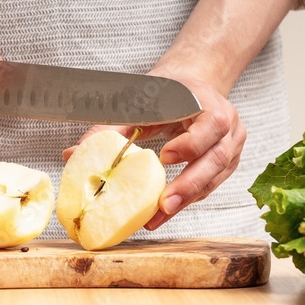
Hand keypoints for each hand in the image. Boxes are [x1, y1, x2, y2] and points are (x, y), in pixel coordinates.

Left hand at [62, 73, 244, 230]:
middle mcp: (229, 127)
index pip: (211, 124)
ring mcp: (232, 147)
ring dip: (185, 199)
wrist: (191, 87)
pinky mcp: (226, 165)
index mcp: (211, 104)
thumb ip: (109, 127)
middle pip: (215, 158)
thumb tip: (71, 155)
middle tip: (163, 204)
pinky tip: (163, 212)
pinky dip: (186, 200)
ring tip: (157, 217)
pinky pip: (209, 186)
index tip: (164, 157)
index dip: (190, 143)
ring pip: (214, 178)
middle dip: (188, 184)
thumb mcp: (139, 102)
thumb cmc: (166, 93)